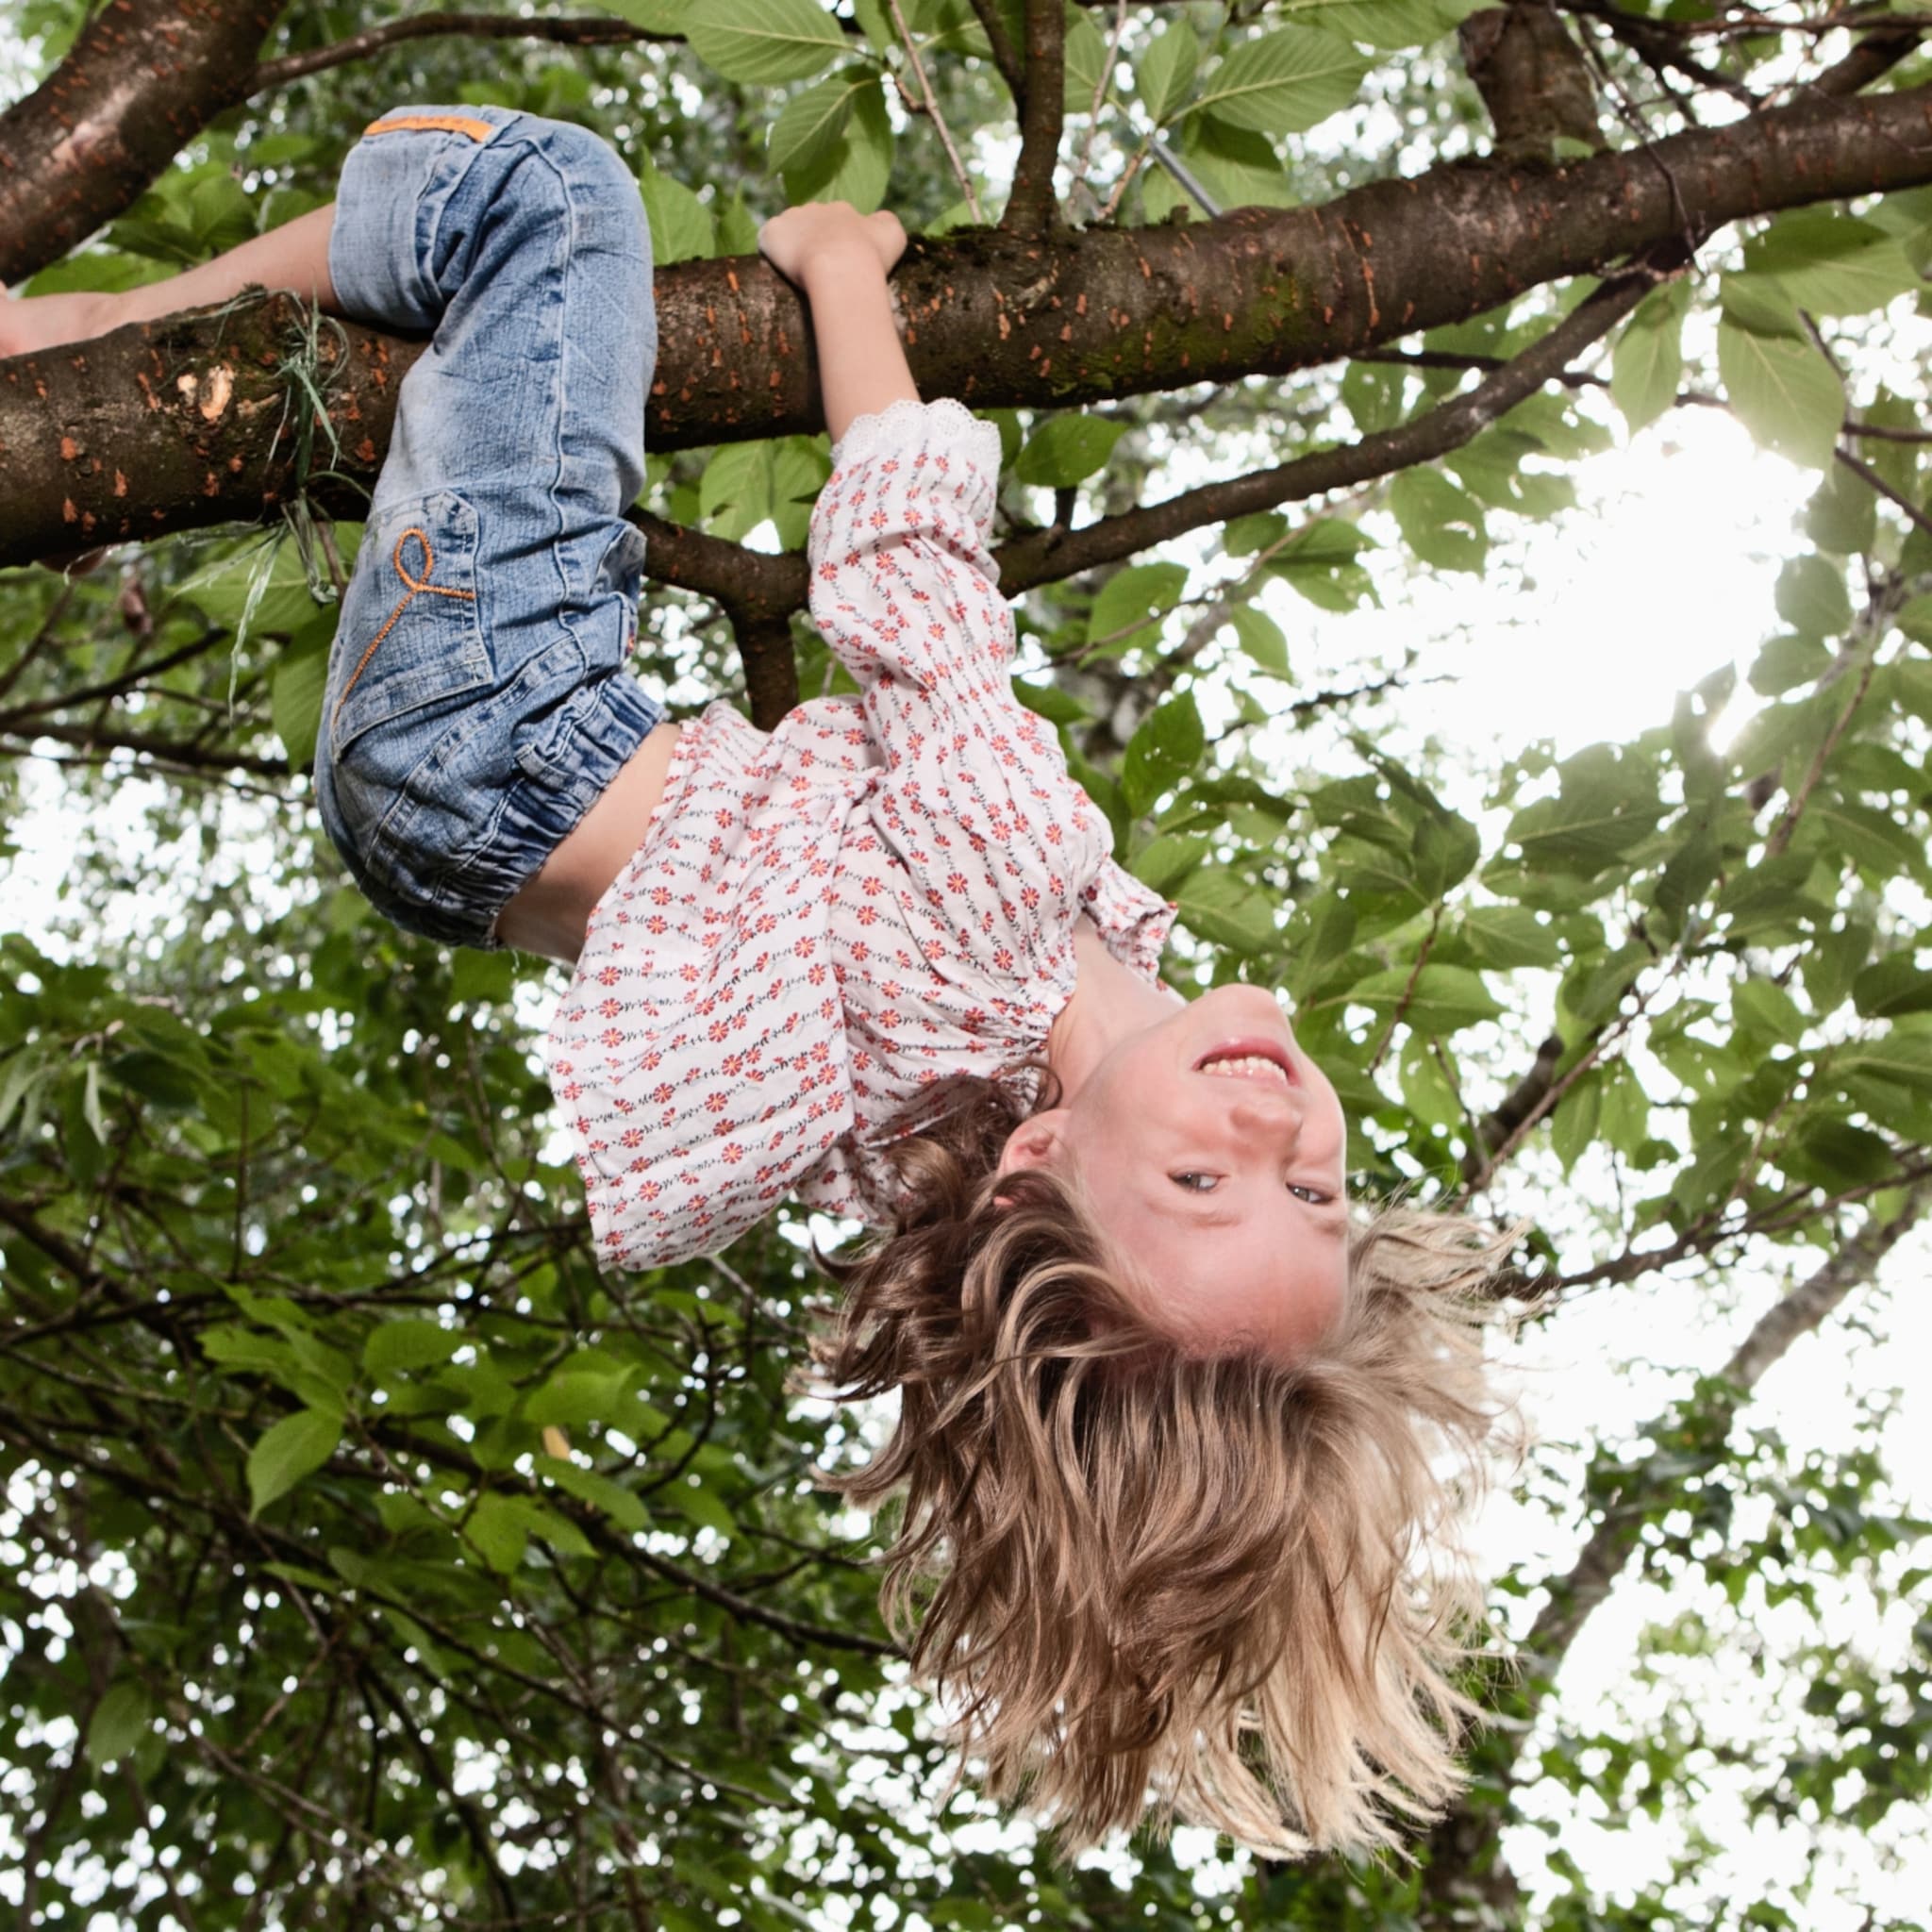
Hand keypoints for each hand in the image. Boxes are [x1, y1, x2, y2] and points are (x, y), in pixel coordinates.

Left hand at [757, 204, 905, 288]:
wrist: (843, 267)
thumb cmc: (872, 255)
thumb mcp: (893, 235)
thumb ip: (885, 223)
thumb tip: (877, 221)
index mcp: (843, 209)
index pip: (838, 221)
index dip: (840, 242)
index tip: (842, 262)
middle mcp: (816, 207)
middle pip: (811, 223)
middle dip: (815, 242)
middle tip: (821, 271)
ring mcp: (792, 218)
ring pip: (789, 230)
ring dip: (793, 246)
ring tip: (800, 274)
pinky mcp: (772, 232)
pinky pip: (767, 240)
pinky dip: (772, 252)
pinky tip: (780, 271)